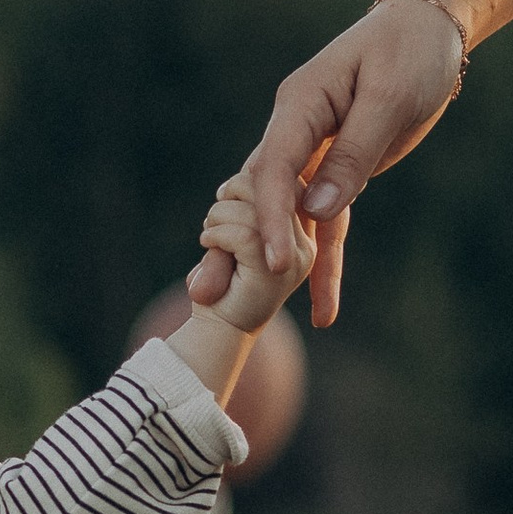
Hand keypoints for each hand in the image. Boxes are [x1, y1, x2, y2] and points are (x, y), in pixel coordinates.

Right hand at [187, 0, 465, 328]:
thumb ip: (353, 155)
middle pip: (261, 198)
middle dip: (238, 248)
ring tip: (236, 312)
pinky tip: (324, 307)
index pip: (273, 169)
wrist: (429, 31)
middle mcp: (296, 131)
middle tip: (208, 295)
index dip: (270, 218)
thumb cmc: (410, 53)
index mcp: (300, 105)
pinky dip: (323, 262)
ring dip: (271, 266)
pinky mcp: (337, 171)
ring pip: (287, 217)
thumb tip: (315, 211)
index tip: (272, 262)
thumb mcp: (390, 99)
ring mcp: (313, 153)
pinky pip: (324, 223)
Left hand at [187, 174, 315, 330]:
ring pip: (253, 209)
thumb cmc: (224, 280)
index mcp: (299, 234)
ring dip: (218, 218)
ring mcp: (292, 258)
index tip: (226, 198)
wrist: (219, 332)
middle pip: (271, 187)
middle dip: (232, 195)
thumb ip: (245, 207)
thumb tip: (241, 181)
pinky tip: (209, 246)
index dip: (249, 183)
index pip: (282, 184)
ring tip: (210, 239)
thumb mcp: (234, 233)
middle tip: (214, 222)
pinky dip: (216, 235)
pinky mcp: (274, 270)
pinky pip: (241, 233)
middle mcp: (304, 245)